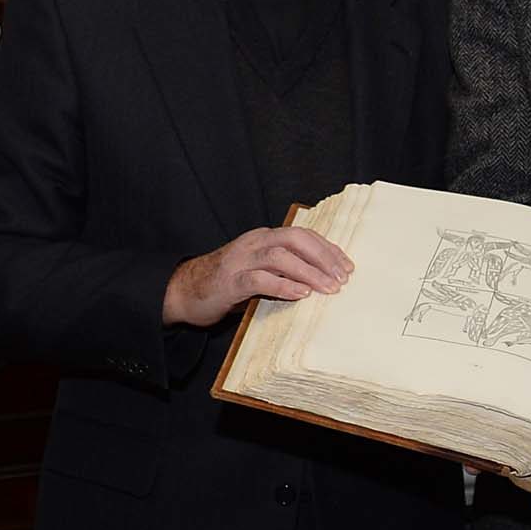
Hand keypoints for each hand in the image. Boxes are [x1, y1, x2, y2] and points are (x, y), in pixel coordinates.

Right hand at [163, 225, 352, 326]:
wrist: (183, 292)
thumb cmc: (226, 284)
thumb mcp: (259, 272)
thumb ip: (283, 271)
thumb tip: (320, 282)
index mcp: (263, 238)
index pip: (302, 235)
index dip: (327, 248)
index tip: (347, 266)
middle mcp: (254, 243)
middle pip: (295, 238)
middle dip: (323, 256)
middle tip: (342, 278)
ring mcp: (240, 260)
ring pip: (280, 257)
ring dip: (309, 271)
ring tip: (328, 288)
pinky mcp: (229, 281)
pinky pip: (259, 280)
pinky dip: (283, 286)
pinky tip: (300, 294)